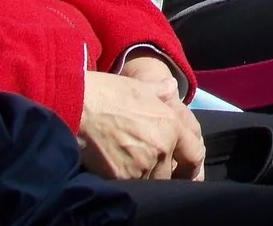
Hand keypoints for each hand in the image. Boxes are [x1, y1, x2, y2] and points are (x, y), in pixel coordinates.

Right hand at [119, 55, 201, 177]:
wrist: (78, 108)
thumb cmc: (109, 94)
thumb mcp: (142, 87)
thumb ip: (161, 91)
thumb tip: (172, 86)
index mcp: (172, 125)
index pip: (194, 155)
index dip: (192, 166)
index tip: (186, 171)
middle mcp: (162, 147)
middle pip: (170, 173)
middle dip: (163, 172)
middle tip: (150, 167)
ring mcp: (142, 165)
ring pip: (150, 181)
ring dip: (144, 177)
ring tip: (131, 167)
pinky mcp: (120, 177)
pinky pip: (130, 185)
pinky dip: (126, 181)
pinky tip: (118, 171)